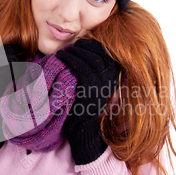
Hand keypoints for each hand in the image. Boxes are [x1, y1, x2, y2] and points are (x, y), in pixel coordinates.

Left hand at [56, 39, 118, 163]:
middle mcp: (111, 79)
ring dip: (75, 52)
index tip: (79, 44)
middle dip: (83, 47)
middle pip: (98, 53)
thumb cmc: (83, 107)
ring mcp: (103, 84)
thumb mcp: (91, 87)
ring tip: (64, 52)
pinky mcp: (92, 88)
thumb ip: (93, 72)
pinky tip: (61, 58)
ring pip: (90, 58)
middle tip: (70, 47)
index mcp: (114, 77)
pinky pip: (81, 67)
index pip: (105, 53)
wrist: (83, 130)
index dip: (91, 45)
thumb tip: (84, 53)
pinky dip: (71, 59)